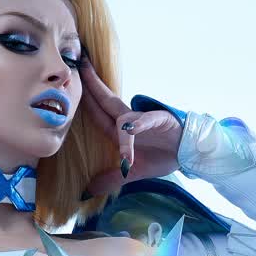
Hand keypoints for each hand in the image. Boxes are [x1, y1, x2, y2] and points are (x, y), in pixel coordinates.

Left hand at [78, 56, 182, 197]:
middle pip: (104, 101)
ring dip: (105, 105)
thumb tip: (87, 192)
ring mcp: (143, 119)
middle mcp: (128, 121)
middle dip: (90, 83)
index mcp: (120, 131)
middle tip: (76, 64)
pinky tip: (130, 128)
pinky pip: (146, 122)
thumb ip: (110, 179)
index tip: (68, 84)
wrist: (188, 153)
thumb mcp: (131, 173)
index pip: (97, 112)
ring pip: (121, 114)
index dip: (83, 98)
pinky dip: (138, 126)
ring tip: (88, 89)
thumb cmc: (161, 156)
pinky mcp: (160, 120)